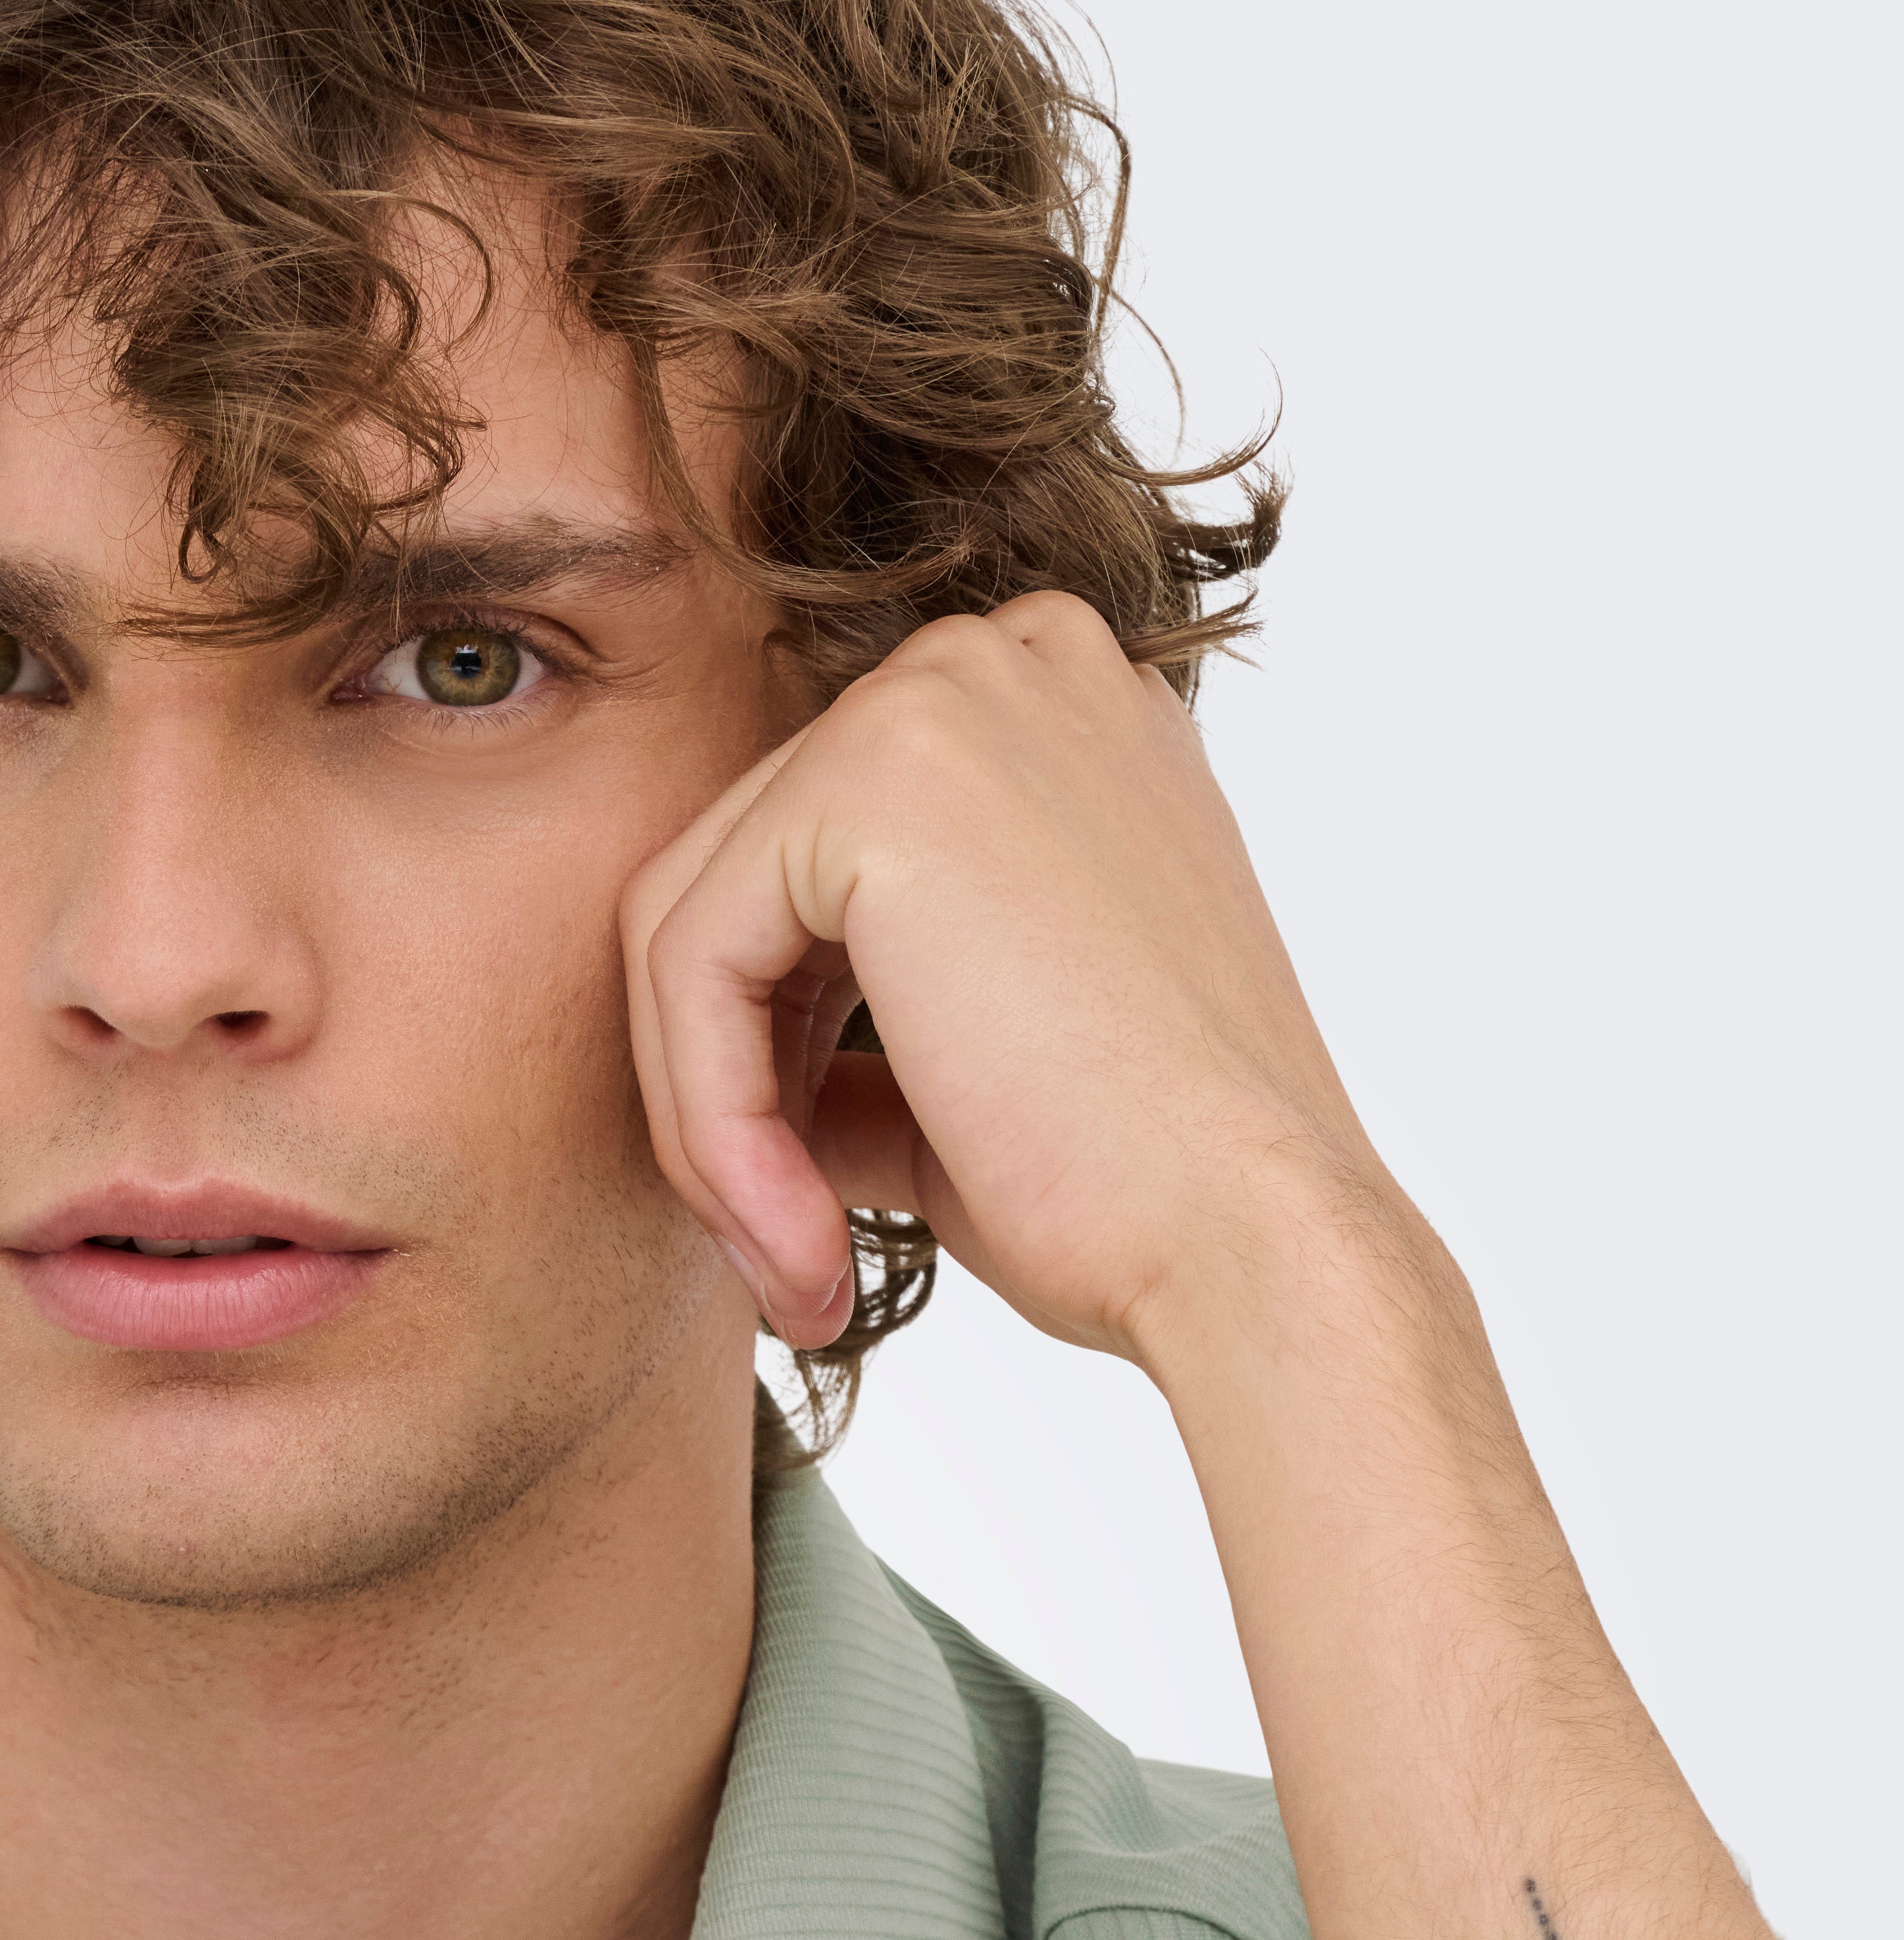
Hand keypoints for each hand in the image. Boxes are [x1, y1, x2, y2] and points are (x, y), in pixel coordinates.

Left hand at [619, 592, 1402, 1378]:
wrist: (1250, 1241)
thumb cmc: (1142, 1188)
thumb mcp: (964, 1080)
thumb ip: (845, 1042)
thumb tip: (727, 1082)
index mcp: (1044, 723)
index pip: (806, 875)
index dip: (770, 1065)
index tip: (808, 1225)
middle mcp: (997, 668)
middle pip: (731, 883)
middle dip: (725, 1096)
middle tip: (788, 1267)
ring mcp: (940, 697)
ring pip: (689, 924)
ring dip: (712, 1128)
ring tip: (795, 1271)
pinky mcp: (873, 777)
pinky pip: (689, 959)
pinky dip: (710, 1121)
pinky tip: (797, 1241)